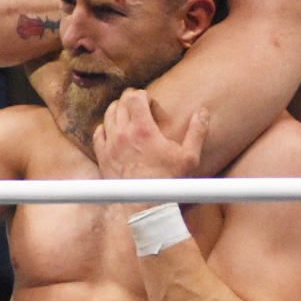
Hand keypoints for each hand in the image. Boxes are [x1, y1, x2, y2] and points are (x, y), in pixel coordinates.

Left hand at [92, 89, 208, 183]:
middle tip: (140, 106)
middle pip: (121, 102)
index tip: (151, 103)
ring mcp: (110, 145)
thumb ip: (197, 131)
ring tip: (128, 116)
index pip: (135, 97)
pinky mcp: (103, 157)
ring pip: (108, 115)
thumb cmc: (168, 182)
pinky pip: (98, 133)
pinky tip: (114, 132)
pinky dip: (105, 127)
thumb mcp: (189, 157)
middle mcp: (123, 134)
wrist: (146, 206)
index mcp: (143, 129)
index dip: (144, 95)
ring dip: (118, 111)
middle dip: (131, 100)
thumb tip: (203, 112)